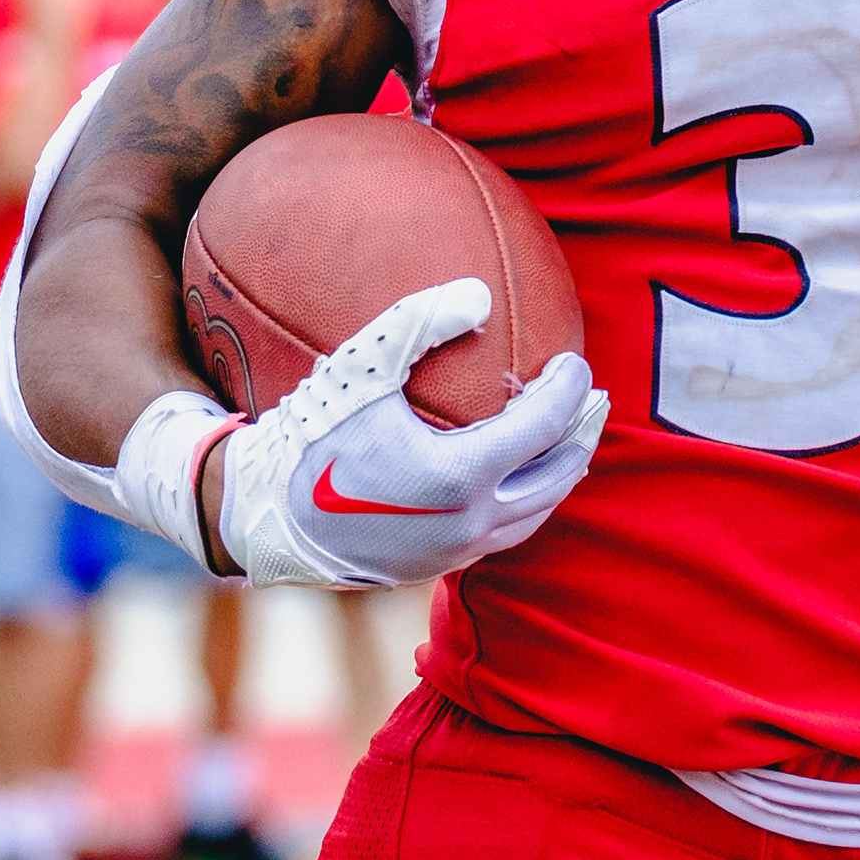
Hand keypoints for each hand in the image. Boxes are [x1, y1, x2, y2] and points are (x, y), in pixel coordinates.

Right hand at [209, 277, 609, 588]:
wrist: (264, 517)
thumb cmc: (311, 437)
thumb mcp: (360, 370)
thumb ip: (419, 325)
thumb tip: (479, 294)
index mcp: (460, 477)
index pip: (542, 428)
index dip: (568, 391)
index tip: (574, 361)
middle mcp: (469, 522)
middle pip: (556, 478)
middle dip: (582, 436)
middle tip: (595, 401)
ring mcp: (456, 550)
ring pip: (534, 514)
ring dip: (558, 474)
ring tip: (568, 439)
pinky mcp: (437, 566)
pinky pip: (502, 532)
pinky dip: (525, 499)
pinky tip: (515, 474)